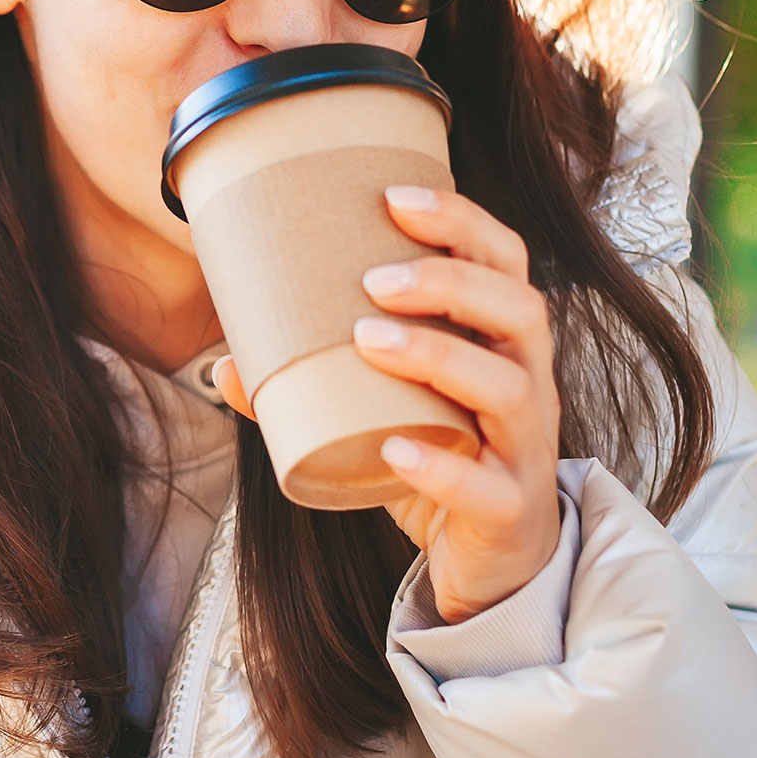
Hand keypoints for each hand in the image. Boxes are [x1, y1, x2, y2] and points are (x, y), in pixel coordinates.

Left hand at [212, 184, 561, 624]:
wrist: (490, 558)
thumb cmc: (439, 459)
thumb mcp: (382, 412)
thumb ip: (316, 384)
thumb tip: (229, 362)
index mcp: (501, 345)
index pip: (505, 263)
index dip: (462, 223)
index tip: (394, 199)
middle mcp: (528, 384)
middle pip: (521, 309)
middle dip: (450, 281)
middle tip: (374, 280)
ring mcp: (525, 449)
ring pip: (512, 388)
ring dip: (439, 354)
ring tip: (367, 339)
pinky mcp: (509, 510)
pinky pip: (489, 487)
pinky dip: (439, 463)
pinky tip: (392, 446)